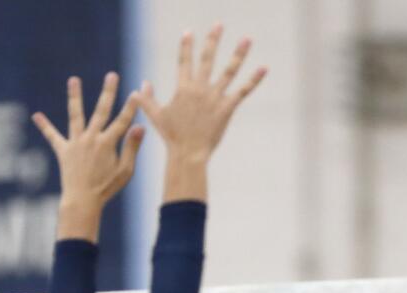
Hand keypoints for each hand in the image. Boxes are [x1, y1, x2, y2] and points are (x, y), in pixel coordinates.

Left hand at [33, 72, 143, 239]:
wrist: (83, 200)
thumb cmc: (107, 188)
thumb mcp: (125, 171)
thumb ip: (132, 147)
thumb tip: (140, 127)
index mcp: (108, 144)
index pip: (122, 121)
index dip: (131, 108)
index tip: (136, 93)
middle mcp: (91, 138)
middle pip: (101, 111)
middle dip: (108, 92)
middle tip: (112, 75)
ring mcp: (76, 143)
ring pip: (76, 115)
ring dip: (75, 97)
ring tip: (73, 79)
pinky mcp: (63, 151)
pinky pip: (53, 137)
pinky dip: (45, 127)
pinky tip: (36, 116)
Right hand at [134, 24, 265, 162]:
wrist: (188, 153)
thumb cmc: (171, 136)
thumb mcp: (155, 115)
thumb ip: (147, 99)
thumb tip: (142, 85)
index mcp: (183, 88)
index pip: (184, 61)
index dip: (186, 46)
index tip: (189, 32)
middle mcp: (200, 88)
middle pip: (207, 58)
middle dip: (213, 40)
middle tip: (219, 24)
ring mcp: (214, 97)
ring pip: (229, 70)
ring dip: (239, 54)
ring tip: (247, 39)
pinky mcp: (227, 108)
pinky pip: (243, 91)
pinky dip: (254, 80)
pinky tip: (264, 68)